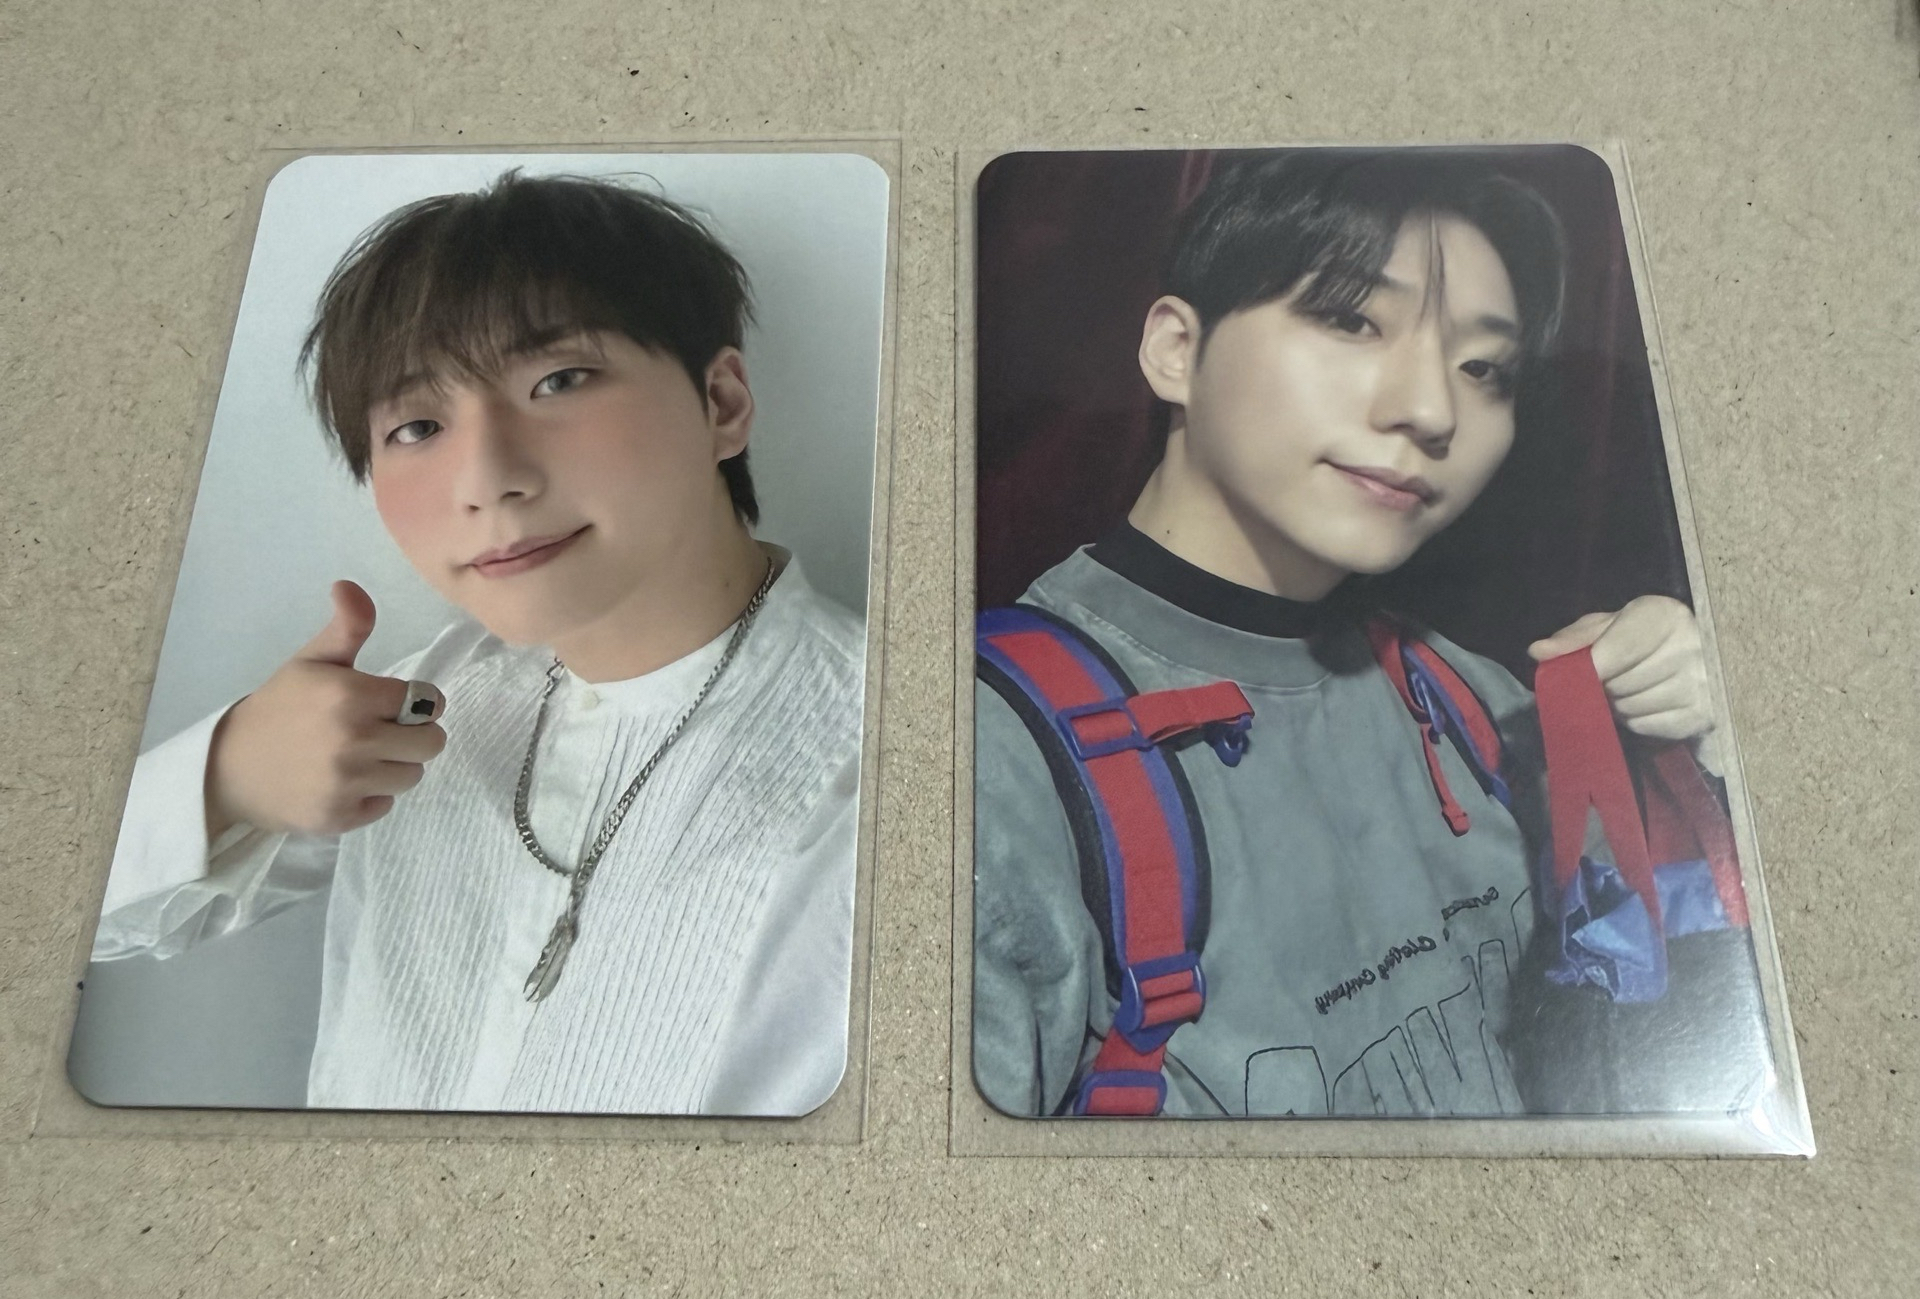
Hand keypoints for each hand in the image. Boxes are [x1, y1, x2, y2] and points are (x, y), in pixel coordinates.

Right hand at [205, 581, 447, 839]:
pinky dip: (372, 795)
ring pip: (412, 774)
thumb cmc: (279, 708)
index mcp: (351, 695)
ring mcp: (347, 783)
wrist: (228, 768)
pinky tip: (344, 781)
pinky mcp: (340, 817)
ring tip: (360, 755)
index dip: (416, 700)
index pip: (428, 700)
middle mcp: (354, 740)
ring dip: (395, 765)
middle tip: (382, 730)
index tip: (393, 702)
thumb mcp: (312, 662)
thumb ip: (347, 626)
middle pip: (432, 742)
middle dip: (414, 734)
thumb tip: (349, 585)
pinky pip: (386, 804)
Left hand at [1528, 595, 1715, 745]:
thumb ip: (1574, 638)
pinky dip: (1636, 720)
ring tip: (1630, 687)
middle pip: (1619, 685)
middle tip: (1611, 678)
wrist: (1702, 653)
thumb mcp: (1609, 625)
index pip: (1616, 652)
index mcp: (1665, 616)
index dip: (1589, 669)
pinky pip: (1646, 727)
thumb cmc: (1645, 633)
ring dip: (1618, 704)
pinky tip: (1647, 702)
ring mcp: (1702, 685)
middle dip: (1604, 686)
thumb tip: (1538, 652)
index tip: (1579, 675)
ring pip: (1630, 709)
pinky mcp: (1704, 715)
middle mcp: (1691, 648)